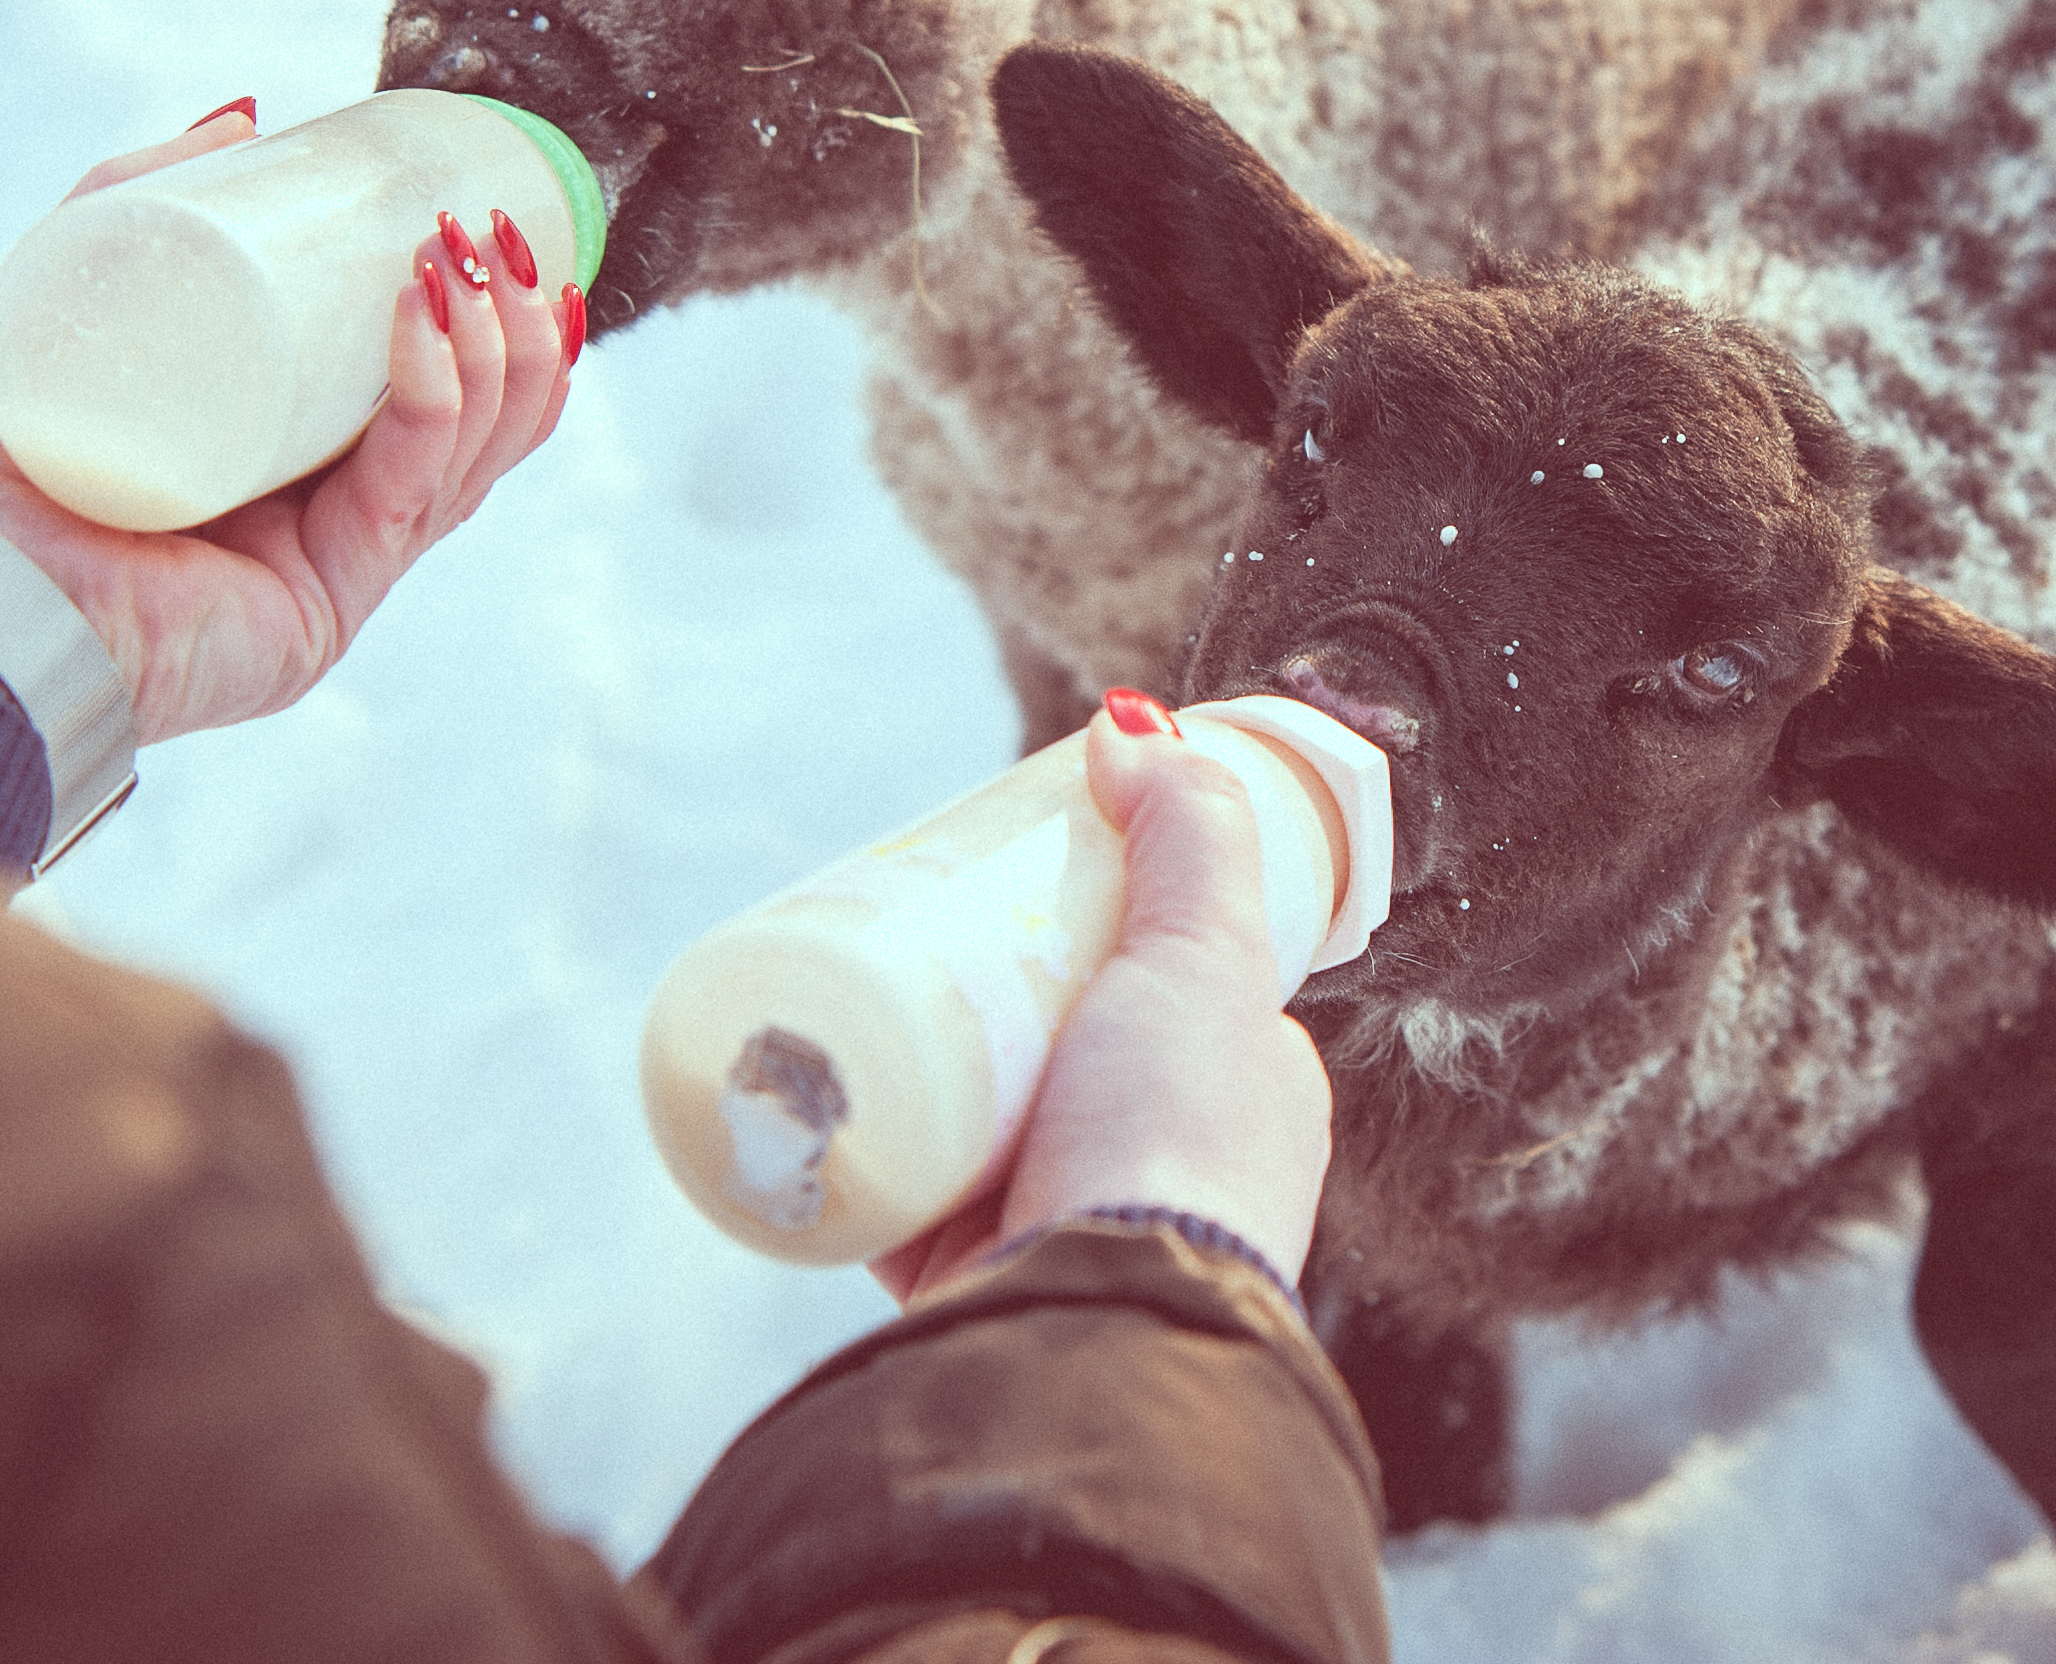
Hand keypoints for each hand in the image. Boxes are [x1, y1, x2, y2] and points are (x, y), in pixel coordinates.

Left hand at [0, 102, 582, 742]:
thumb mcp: (60, 295)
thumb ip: (133, 200)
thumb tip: (247, 119)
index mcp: (276, 469)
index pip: (423, 396)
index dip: (486, 321)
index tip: (492, 225)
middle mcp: (315, 529)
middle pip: (472, 428)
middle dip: (508, 322)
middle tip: (489, 227)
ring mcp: (326, 575)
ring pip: (466, 458)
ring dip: (493, 349)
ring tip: (464, 253)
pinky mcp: (319, 610)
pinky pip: (410, 495)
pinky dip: (433, 399)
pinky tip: (424, 318)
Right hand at [869, 698, 1337, 1302]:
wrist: (1103, 1329)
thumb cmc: (1177, 1142)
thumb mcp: (1210, 957)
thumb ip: (1190, 835)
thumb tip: (1135, 727)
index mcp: (1245, 1092)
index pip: (1172, 978)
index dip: (1098, 918)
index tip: (1020, 870)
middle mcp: (1160, 1159)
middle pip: (1058, 1036)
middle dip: (988, 983)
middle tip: (912, 914)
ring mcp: (1064, 1219)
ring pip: (978, 1108)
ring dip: (920, 1057)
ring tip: (853, 980)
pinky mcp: (970, 1271)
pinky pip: (899, 1189)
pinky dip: (858, 1143)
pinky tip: (811, 1086)